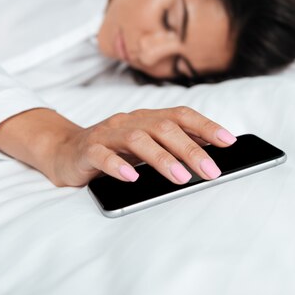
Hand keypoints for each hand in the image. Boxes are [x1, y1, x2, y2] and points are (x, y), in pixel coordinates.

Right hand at [0, 107, 236, 186]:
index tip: (229, 141)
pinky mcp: (87, 150)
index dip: (206, 126)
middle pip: (164, 128)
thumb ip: (170, 148)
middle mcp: (130, 121)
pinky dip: (118, 166)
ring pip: (137, 139)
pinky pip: (102, 155)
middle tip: (211, 171)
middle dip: (191, 149)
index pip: (181, 115)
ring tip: (181, 178)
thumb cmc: (113, 152)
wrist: (65, 151)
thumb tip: (208, 158)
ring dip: (162, 158)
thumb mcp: (144, 147)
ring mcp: (108, 134)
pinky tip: (132, 179)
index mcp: (147, 118)